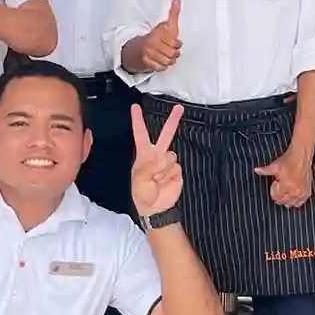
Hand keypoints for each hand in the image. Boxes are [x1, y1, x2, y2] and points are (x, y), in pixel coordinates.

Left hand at [129, 103, 184, 217]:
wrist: (155, 207)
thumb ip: (150, 167)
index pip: (140, 133)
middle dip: (173, 120)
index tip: (135, 107)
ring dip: (163, 168)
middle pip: (166, 134)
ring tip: (156, 180)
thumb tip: (163, 158)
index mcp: (144, 154)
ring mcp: (168, 162)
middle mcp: (157, 155)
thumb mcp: (139, 179)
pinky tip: (165, 182)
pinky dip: (169, 175)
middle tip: (179, 107)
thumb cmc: (142, 193)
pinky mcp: (177, 171)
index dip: (138, 120)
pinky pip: (175, 167)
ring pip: (169, 156)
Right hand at [130, 0, 183, 72]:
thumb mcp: (165, 24)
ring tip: (165, 55)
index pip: (175, 43)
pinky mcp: (145, 62)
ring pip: (167, 61)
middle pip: (172, 53)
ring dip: (168, 60)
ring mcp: (148, 53)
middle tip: (169, 50)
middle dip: (173, 53)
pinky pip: (161, 67)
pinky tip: (160, 61)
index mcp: (157, 33)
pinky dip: (163, 66)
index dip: (177, 44)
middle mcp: (151, 42)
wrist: (136, 49)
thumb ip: (173, 13)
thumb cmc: (155, 37)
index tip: (174, 42)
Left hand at [254, 144, 314, 208]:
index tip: (276, 182)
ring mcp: (302, 193)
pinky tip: (293, 193)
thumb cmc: (289, 160)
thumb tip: (256, 170)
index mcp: (287, 185)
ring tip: (287, 189)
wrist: (301, 155)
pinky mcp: (308, 192)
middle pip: (283, 202)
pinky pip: (300, 203)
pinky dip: (295, 200)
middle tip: (281, 185)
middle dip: (279, 195)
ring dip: (287, 199)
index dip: (273, 189)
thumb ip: (265, 170)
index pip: (275, 197)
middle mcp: (296, 191)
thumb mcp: (275, 166)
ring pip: (291, 204)